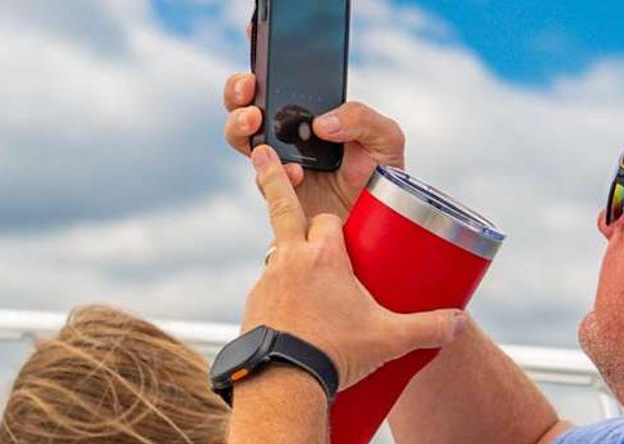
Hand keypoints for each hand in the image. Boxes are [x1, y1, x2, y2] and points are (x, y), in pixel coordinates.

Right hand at [222, 72, 405, 222]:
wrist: (380, 227)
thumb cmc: (383, 180)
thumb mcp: (386, 138)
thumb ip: (361, 118)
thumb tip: (321, 123)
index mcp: (310, 112)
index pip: (279, 79)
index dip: (262, 57)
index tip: (256, 35)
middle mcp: (287, 133)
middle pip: (244, 103)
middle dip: (237, 89)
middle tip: (250, 87)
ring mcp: (278, 162)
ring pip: (240, 135)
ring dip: (239, 123)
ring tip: (256, 120)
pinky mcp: (279, 194)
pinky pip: (262, 177)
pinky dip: (273, 170)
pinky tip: (295, 171)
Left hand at [242, 145, 463, 390]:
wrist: (285, 384)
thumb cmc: (335, 353)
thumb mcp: (390, 339)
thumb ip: (428, 328)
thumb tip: (460, 323)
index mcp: (325, 257)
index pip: (328, 221)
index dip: (336, 227)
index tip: (346, 242)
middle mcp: (290, 260)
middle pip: (282, 205)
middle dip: (276, 179)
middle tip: (263, 152)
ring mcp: (266, 282)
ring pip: (277, 256)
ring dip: (289, 261)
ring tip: (305, 289)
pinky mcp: (252, 307)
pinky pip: (267, 292)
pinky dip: (279, 299)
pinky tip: (293, 321)